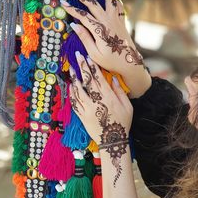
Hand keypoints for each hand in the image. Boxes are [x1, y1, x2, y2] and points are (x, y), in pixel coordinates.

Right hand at [61, 0, 151, 97]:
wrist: (130, 63)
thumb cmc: (111, 61)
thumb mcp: (95, 54)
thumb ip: (85, 38)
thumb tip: (74, 25)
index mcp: (100, 30)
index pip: (83, 16)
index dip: (72, 9)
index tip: (62, 3)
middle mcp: (108, 22)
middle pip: (93, 4)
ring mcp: (116, 20)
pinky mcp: (121, 22)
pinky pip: (118, 6)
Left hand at [69, 51, 132, 185]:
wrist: (112, 140)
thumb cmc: (123, 123)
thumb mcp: (128, 107)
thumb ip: (120, 92)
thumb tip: (114, 79)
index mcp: (108, 97)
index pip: (99, 78)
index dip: (93, 67)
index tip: (89, 58)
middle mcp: (96, 101)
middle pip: (87, 81)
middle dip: (82, 67)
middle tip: (77, 56)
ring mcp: (87, 109)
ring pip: (78, 91)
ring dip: (74, 79)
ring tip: (71, 69)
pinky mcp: (82, 116)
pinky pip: (75, 103)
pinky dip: (71, 94)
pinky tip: (70, 87)